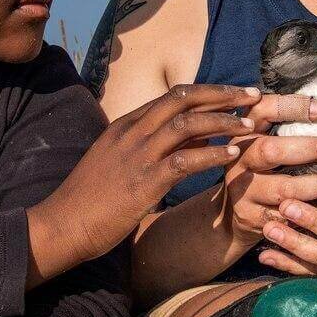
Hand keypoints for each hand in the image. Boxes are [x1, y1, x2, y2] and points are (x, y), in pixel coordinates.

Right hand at [29, 84, 260, 279]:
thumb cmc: (93, 199)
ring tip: (251, 126)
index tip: (235, 93)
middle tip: (254, 96)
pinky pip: (185, 161)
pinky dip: (212, 154)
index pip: (173, 96)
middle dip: (222, 95)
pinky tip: (233, 155)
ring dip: (224, 122)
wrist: (63, 225)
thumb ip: (152, 145)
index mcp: (126, 124)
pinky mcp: (144, 182)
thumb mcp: (119, 161)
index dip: (208, 91)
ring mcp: (137, 155)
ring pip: (188, 124)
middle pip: (183, 99)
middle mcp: (132, 132)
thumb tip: (192, 136)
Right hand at [217, 92, 316, 245]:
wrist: (232, 215)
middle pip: (270, 150)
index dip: (293, 107)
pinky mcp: (252, 218)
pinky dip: (313, 212)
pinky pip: (289, 216)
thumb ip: (285, 125)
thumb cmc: (262, 170)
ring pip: (285, 188)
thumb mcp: (265, 142)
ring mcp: (243, 190)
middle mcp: (239, 159)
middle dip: (308, 149)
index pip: (263, 110)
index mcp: (244, 133)